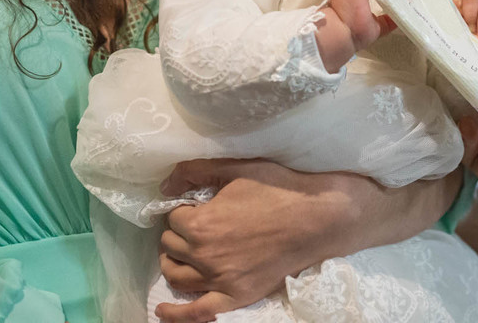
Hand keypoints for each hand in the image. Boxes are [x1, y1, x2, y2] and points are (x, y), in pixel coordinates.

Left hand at [154, 159, 363, 321]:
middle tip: (194, 226)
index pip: (173, 218)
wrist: (315, 220)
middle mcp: (204, 255)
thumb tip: (165, 185)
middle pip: (171, 246)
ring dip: (173, 263)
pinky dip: (176, 314)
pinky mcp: (235, 297)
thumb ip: (197, 171)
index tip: (196, 207)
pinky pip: (197, 312)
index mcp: (201, 223)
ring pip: (177, 276)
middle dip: (178, 233)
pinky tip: (162, 310)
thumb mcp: (237, 169)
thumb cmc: (278, 190)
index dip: (184, 210)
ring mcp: (219, 280)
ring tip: (181, 255)